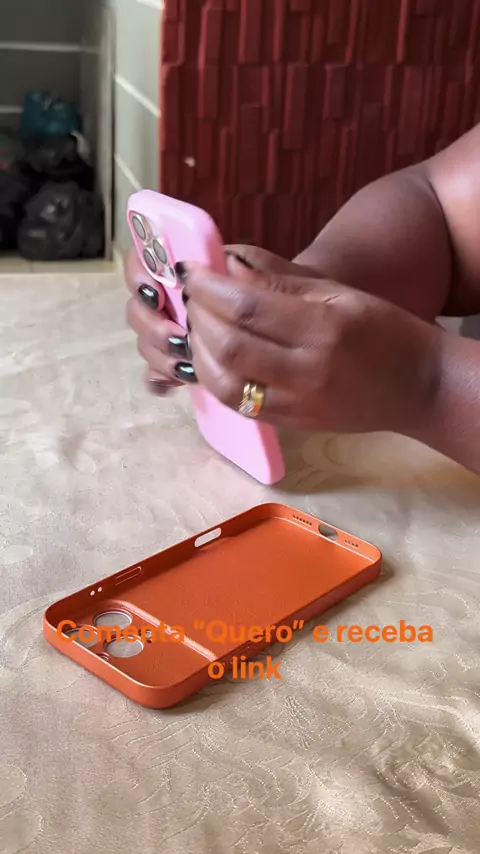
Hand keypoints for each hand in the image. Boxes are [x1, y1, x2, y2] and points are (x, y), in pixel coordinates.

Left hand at [181, 255, 442, 432]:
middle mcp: (307, 370)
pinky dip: (213, 377)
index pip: (247, 305)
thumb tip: (226, 259)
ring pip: (223, 382)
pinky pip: (237, 404)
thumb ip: (279, 276)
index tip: (189, 269)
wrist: (419, 387)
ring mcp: (297, 404)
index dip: (208, 286)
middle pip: (228, 345)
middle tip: (190, 294)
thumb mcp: (339, 291)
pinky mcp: (291, 424)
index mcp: (323, 327)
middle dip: (197, 315)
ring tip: (196, 324)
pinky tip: (210, 355)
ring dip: (198, 350)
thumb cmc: (384, 330)